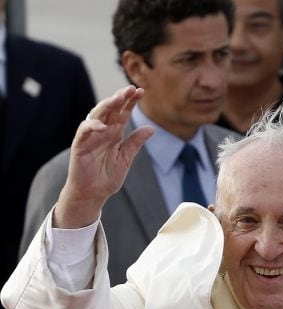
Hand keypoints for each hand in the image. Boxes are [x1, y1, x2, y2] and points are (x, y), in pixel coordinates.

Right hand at [54, 85, 154, 227]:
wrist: (93, 193)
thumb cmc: (107, 176)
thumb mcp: (126, 158)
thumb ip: (135, 142)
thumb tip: (151, 128)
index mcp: (114, 133)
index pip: (123, 113)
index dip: (130, 102)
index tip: (141, 92)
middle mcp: (102, 131)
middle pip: (110, 110)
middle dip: (120, 98)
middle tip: (131, 88)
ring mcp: (90, 137)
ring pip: (97, 115)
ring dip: (107, 106)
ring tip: (118, 98)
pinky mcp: (79, 145)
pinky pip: (84, 131)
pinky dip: (92, 126)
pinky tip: (103, 125)